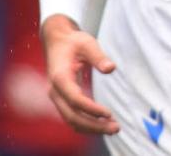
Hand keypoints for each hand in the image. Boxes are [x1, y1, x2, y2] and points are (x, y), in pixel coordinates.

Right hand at [41, 14, 119, 134]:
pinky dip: (86, 123)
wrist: (57, 42)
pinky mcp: (62, 99)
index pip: (75, 99)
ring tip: (112, 128)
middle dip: (93, 125)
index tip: (108, 113)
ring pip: (71, 120)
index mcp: (60, 77)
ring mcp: (57, 97)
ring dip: (91, 127)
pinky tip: (102, 124)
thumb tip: (111, 68)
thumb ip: (98, 56)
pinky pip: (72, 116)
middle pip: (72, 116)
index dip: (91, 109)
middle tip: (115, 128)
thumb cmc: (73, 42)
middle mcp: (55, 91)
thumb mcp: (87, 43)